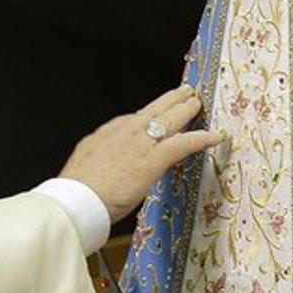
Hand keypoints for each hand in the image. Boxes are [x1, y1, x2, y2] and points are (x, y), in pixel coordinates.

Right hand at [59, 85, 221, 222]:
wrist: (78, 200)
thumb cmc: (78, 190)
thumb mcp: (85, 166)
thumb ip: (101, 160)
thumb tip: (106, 165)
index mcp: (107, 134)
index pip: (133, 120)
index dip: (148, 115)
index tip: (156, 114)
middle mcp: (125, 132)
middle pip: (153, 110)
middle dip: (170, 100)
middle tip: (185, 92)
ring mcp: (141, 143)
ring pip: (170, 119)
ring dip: (186, 109)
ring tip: (197, 102)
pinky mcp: (154, 159)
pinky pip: (183, 144)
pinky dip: (201, 138)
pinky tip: (215, 136)